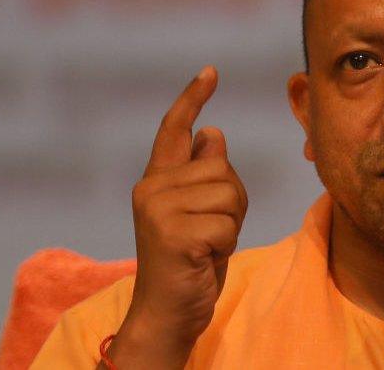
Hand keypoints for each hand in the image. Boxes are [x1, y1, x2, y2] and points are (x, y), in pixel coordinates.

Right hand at [105, 66, 246, 368]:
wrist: (169, 312)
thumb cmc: (190, 262)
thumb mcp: (201, 213)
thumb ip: (202, 176)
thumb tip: (213, 133)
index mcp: (157, 181)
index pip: (174, 130)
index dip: (193, 99)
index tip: (211, 72)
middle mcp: (151, 188)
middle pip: (222, 168)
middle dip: (232, 202)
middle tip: (211, 233)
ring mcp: (158, 210)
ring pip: (229, 194)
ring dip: (231, 224)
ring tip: (207, 246)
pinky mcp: (173, 234)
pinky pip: (228, 224)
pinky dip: (227, 244)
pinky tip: (205, 259)